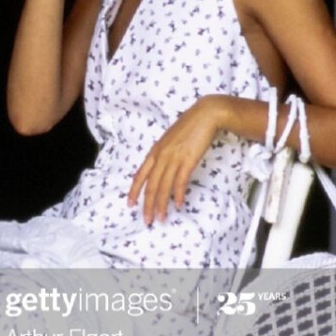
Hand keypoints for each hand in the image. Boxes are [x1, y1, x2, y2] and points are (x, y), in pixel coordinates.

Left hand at [128, 98, 223, 224]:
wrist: (205, 115)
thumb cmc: (189, 126)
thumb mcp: (170, 140)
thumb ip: (164, 154)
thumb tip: (162, 168)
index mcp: (155, 151)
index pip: (140, 175)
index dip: (134, 191)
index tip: (130, 204)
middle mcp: (161, 156)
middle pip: (151, 185)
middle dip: (148, 205)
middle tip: (147, 220)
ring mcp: (174, 158)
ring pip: (163, 186)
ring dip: (162, 205)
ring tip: (161, 218)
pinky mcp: (188, 160)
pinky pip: (180, 181)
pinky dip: (178, 195)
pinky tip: (178, 205)